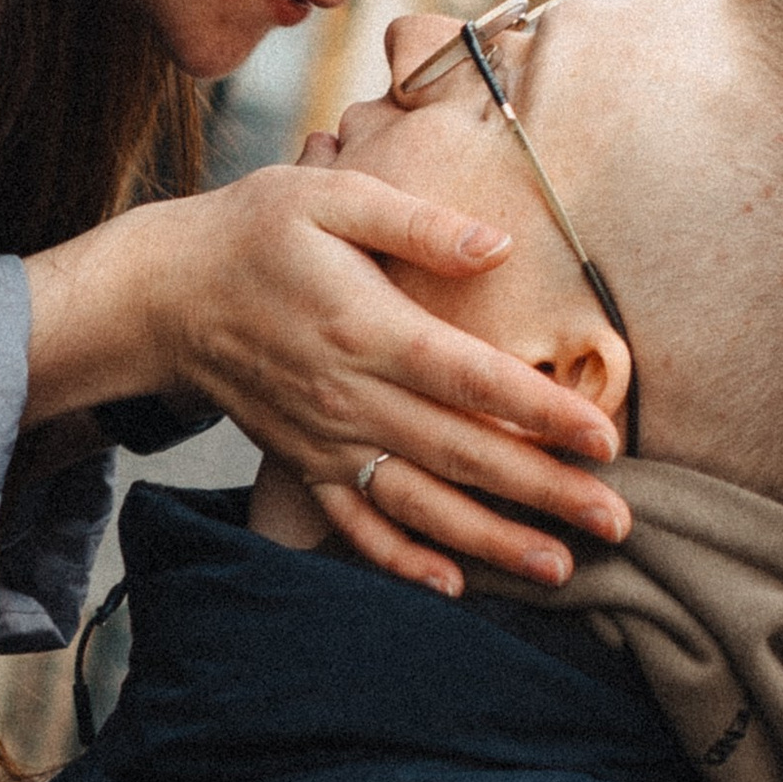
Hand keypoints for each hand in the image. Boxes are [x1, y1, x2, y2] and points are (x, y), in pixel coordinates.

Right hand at [21, 164, 628, 593]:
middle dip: (544, 492)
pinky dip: (401, 561)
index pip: (470, 378)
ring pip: (419, 504)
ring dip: (490, 542)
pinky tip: (452, 585)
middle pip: (461, 453)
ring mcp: (324, 439)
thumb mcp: (331, 196)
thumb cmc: (254, 231)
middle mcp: (349, 395)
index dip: (540, 411)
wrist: (164, 293)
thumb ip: (418, 222)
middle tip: (618, 520)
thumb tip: (498, 245)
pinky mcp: (301, 464)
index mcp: (366, 326)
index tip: (604, 439)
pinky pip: (355, 524)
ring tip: (559, 569)